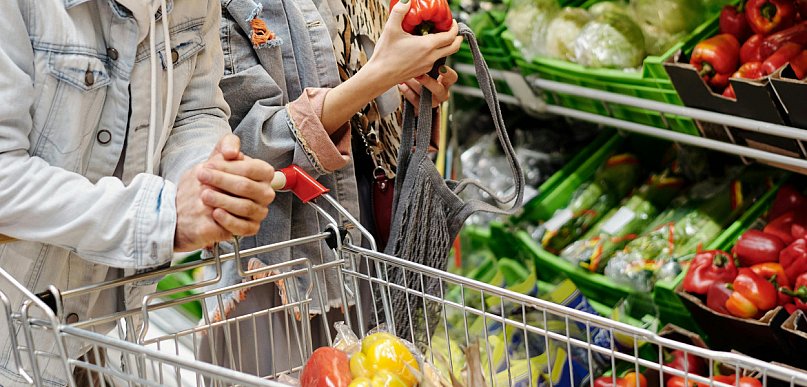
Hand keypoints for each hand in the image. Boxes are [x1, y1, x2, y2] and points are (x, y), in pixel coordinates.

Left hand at [174, 134, 274, 250]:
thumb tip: (232, 153)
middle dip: (221, 181)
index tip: (209, 164)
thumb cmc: (216, 176)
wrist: (204, 199)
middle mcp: (266, 193)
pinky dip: (228, 220)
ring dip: (222, 200)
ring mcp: (260, 211)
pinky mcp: (252, 228)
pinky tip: (215, 213)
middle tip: (202, 177)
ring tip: (204, 195)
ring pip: (245, 207)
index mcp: (264, 173)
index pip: (251, 169)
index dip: (228, 167)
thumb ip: (227, 144)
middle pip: (246, 187)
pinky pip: (243, 227)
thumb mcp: (220, 155)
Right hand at [365, 0, 462, 86]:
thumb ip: (399, 12)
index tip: (453, 22)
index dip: (455, 28)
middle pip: (454, 48)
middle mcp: (431, 57)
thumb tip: (406, 0)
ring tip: (439, 37)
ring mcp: (428, 66)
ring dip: (447, 46)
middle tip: (455, 30)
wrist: (380, 76)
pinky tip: (426, 47)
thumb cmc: (385, 54)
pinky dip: (437, 53)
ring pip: (445, 55)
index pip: (450, 36)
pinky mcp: (423, 72)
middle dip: (458, 38)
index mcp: (427, 46)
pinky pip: (435, 61)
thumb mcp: (391, 29)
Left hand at [398, 65, 457, 108]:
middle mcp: (442, 92)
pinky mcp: (422, 108)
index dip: (447, 73)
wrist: (414, 92)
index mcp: (446, 81)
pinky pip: (416, 102)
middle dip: (428, 82)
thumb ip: (428, 59)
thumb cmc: (422, 74)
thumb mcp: (427, 67)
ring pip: (427, 97)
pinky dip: (408, 93)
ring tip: (406, 77)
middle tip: (419, 75)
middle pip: (439, 90)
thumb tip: (423, 44)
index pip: (452, 77)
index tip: (440, 67)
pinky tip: (402, 85)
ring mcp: (433, 102)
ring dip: (415, 86)